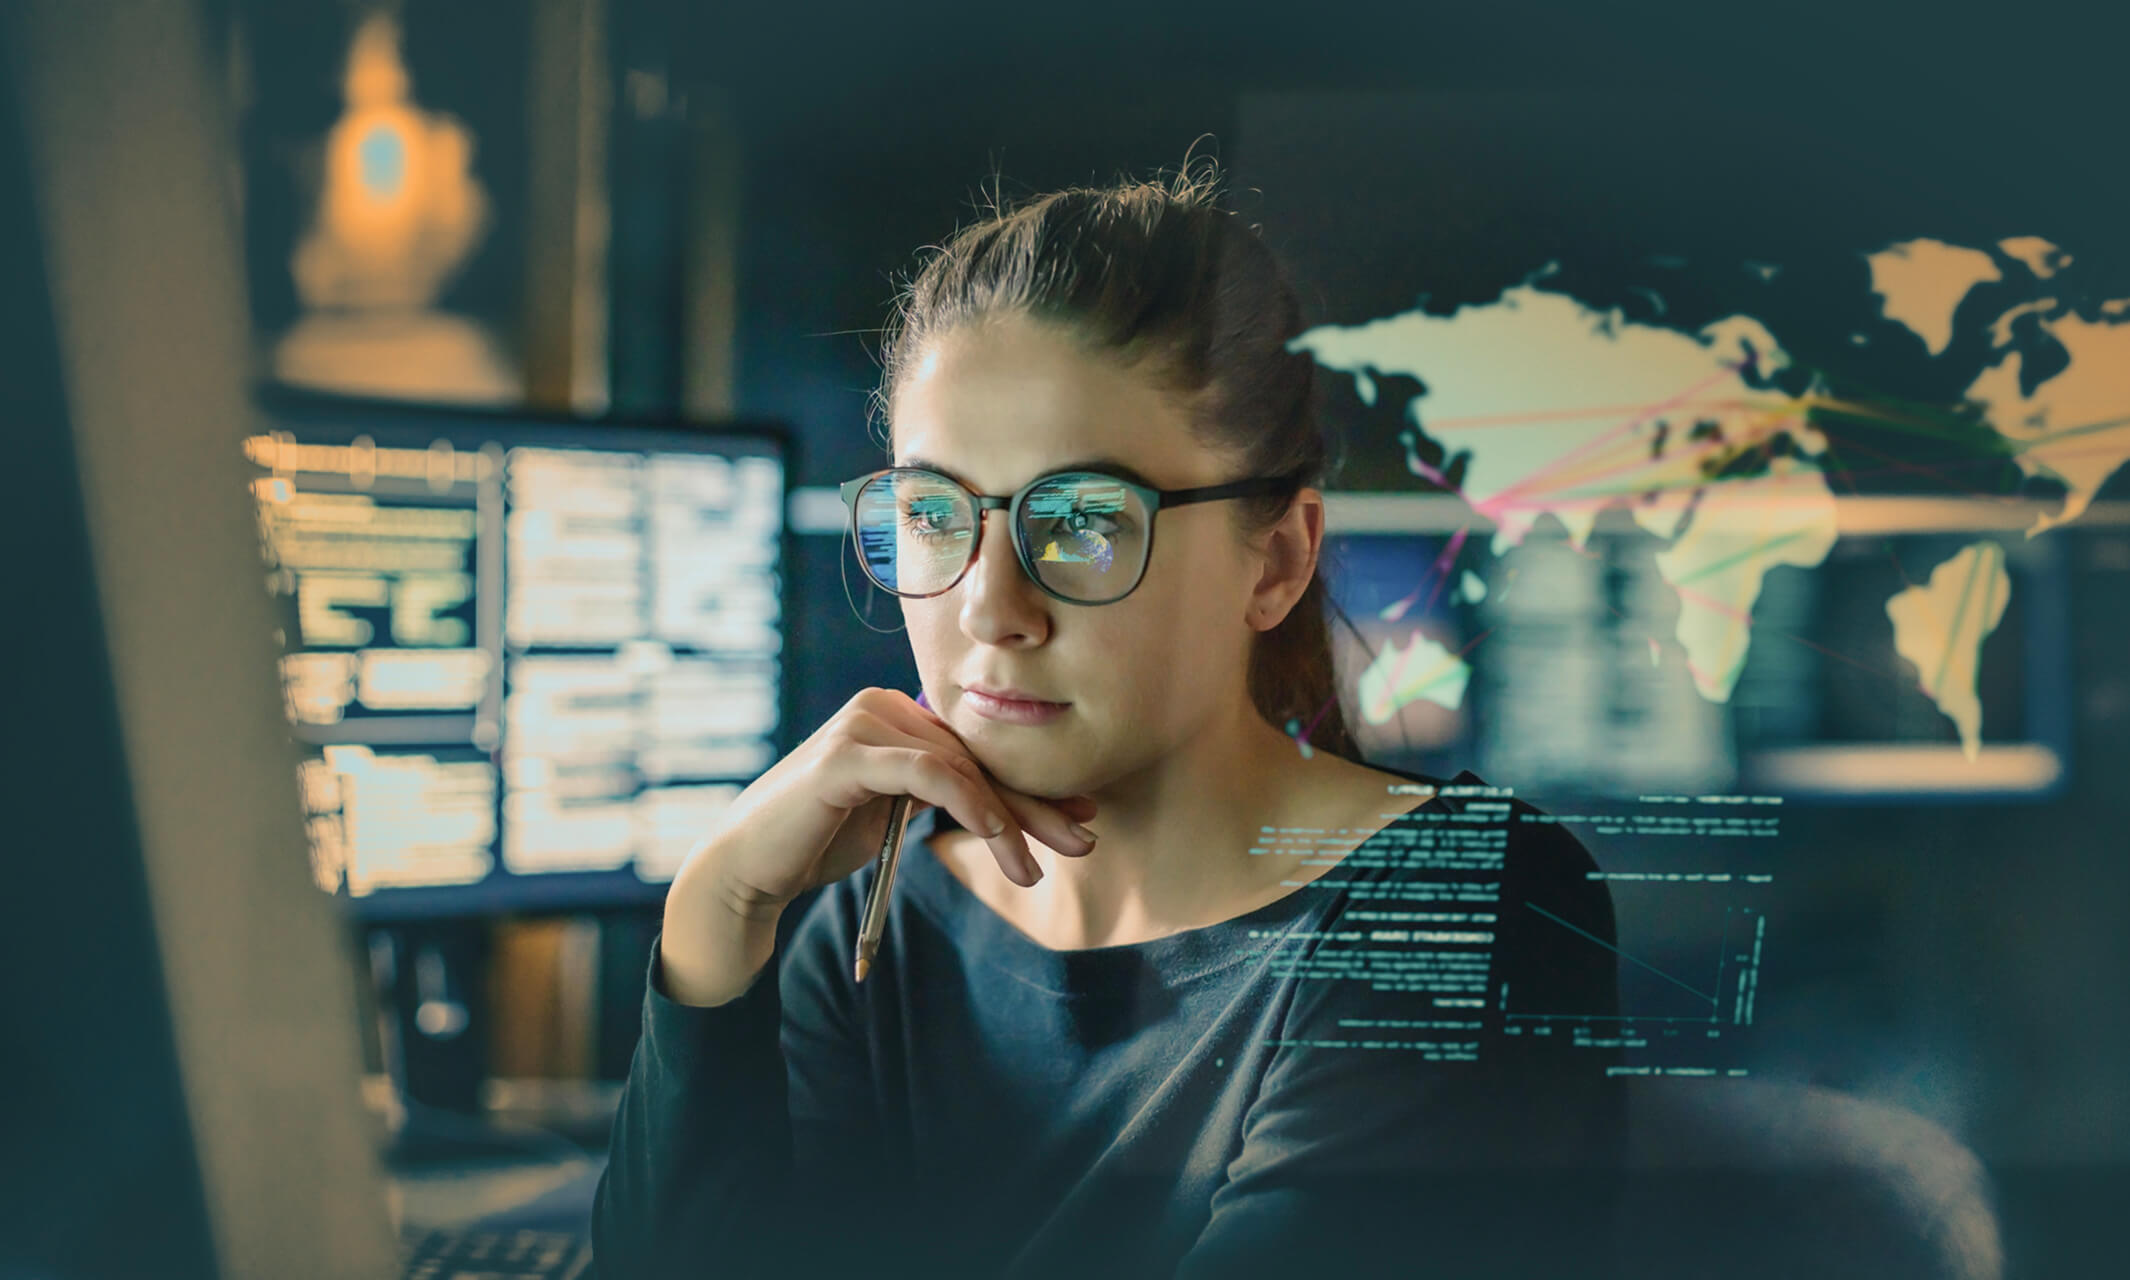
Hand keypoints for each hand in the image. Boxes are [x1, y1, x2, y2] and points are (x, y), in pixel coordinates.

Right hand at [690, 687, 1096, 920]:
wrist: (749, 871)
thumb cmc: (819, 844)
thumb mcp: (895, 814)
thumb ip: (939, 794)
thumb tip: (1010, 805)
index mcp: (894, 714)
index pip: (976, 750)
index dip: (1031, 786)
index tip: (1081, 817)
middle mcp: (880, 706)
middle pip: (976, 757)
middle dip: (1034, 804)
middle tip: (1085, 840)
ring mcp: (862, 724)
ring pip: (960, 768)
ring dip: (1007, 822)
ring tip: (1033, 871)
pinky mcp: (847, 755)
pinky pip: (929, 775)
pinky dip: (971, 807)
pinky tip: (1000, 843)